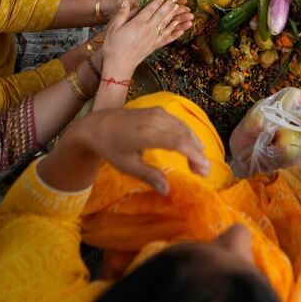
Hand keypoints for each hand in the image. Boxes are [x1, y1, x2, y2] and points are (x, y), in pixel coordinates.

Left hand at [65, 106, 210, 194]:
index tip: (204, 170)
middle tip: (204, 172)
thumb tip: (167, 191)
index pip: (179, 143)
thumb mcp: (127, 166)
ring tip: (199, 162)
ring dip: (194, 144)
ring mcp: (157, 112)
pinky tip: (192, 145)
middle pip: (184, 135)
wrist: (96, 125)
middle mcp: (155, 119)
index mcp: (147, 134)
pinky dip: (187, 134)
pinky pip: (178, 122)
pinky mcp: (157, 110)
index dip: (194, 156)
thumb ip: (149, 176)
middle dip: (197, 153)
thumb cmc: (111, 148)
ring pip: (184, 128)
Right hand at [101, 0, 193, 74]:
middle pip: (161, 15)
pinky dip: (175, 34)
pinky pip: (167, 39)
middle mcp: (148, 30)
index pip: (150, 9)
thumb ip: (120, 14)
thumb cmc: (113, 47)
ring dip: (174, 16)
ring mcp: (153, 39)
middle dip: (169, 6)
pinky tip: (181, 30)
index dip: (158, 1)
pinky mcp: (154, 47)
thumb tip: (125, 2)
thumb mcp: (113, 28)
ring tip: (180, 9)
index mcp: (138, 23)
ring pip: (166, 25)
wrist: (118, 65)